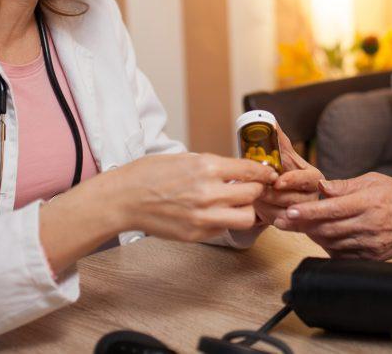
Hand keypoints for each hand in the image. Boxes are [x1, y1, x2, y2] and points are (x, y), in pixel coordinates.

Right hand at [110, 152, 277, 241]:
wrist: (123, 199)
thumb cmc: (149, 174)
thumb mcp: (185, 157)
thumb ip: (213, 165)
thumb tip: (237, 170)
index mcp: (206, 167)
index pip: (250, 171)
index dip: (263, 172)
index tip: (268, 174)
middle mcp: (208, 193)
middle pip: (253, 194)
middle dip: (256, 190)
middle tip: (252, 188)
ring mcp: (203, 217)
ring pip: (246, 217)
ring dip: (245, 209)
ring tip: (236, 203)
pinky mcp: (196, 234)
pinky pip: (224, 229)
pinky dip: (225, 221)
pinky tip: (215, 213)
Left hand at [253, 124, 322, 225]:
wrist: (283, 195)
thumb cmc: (284, 172)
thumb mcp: (284, 156)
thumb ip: (278, 140)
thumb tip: (271, 120)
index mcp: (314, 177)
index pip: (307, 179)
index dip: (292, 180)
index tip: (277, 181)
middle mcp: (314, 196)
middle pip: (293, 199)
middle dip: (271, 195)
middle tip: (256, 190)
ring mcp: (308, 213)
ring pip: (285, 213)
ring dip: (266, 206)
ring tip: (255, 198)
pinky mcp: (298, 227)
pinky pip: (280, 224)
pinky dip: (267, 217)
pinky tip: (260, 210)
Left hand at [274, 172, 391, 260]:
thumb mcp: (374, 180)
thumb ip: (345, 185)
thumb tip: (321, 186)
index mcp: (367, 202)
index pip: (331, 209)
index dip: (307, 212)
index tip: (289, 212)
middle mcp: (368, 225)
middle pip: (327, 228)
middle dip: (301, 225)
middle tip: (281, 220)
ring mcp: (369, 244)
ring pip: (331, 242)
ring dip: (312, 235)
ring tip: (297, 226)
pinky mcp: (370, 257)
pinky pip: (342, 255)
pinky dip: (327, 246)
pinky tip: (320, 237)